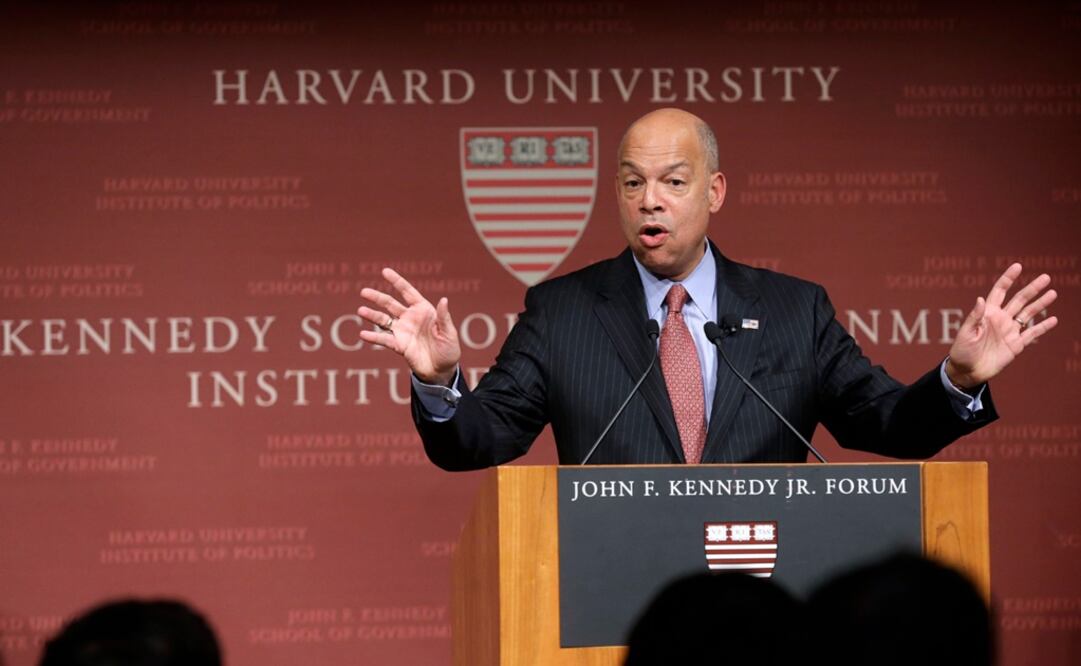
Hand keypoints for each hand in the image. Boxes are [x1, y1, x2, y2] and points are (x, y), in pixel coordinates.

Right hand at [357, 268, 460, 385]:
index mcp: (423, 310)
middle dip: (377, 297)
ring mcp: (402, 331)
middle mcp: (410, 318)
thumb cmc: (449, 349)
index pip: (408, 292)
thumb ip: (444, 317)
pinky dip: (374, 337)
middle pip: (390, 304)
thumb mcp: (449, 333)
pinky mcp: (398, 345)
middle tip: (364, 291)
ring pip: (383, 319)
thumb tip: (444, 299)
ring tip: (360, 311)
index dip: (397, 281)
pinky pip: (384, 339)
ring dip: (372, 315)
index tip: (385, 271)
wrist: (442, 370)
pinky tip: (363, 334)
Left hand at [946, 263, 1057, 388]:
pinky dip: (1043, 327)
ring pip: (1028, 314)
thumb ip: (975, 317)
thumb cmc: (962, 351)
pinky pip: (1032, 334)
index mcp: (988, 313)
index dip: (1008, 278)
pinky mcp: (1016, 345)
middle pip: (1020, 300)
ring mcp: (1010, 331)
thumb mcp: (966, 333)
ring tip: (1052, 293)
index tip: (1018, 266)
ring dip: (1040, 304)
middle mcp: (1001, 319)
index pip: (1000, 291)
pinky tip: (1053, 319)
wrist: (967, 371)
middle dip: (1032, 288)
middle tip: (1046, 277)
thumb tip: (981, 299)